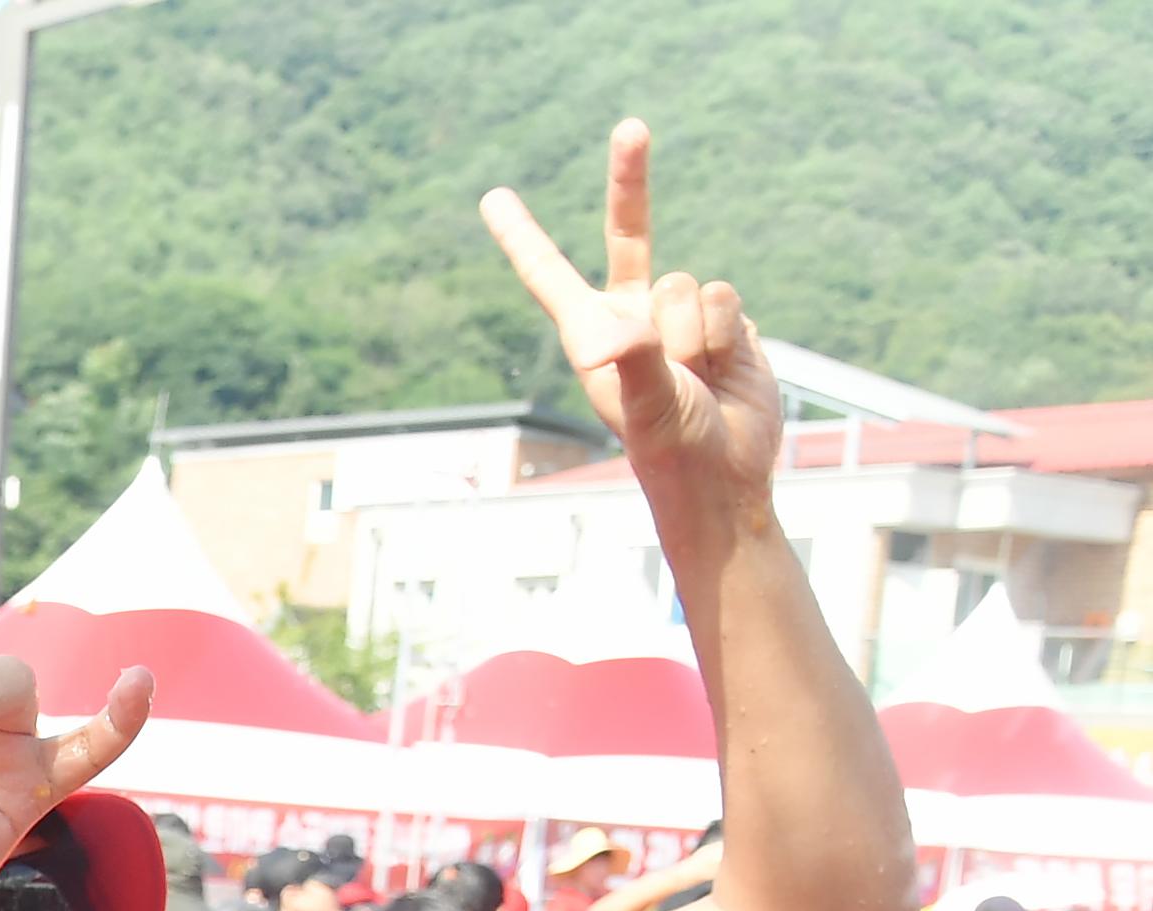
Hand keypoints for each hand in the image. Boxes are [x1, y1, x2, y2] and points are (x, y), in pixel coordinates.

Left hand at [485, 125, 783, 516]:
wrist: (727, 473)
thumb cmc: (672, 450)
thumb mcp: (645, 407)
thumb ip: (632, 362)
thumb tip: (610, 341)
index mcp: (589, 333)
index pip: (547, 273)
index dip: (521, 235)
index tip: (493, 197)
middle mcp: (631, 316)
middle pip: (630, 231)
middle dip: (630, 179)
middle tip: (631, 127)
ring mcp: (678, 316)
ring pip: (688, 283)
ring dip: (696, 334)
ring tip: (694, 375)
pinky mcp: (725, 320)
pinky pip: (727, 297)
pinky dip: (727, 335)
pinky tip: (723, 368)